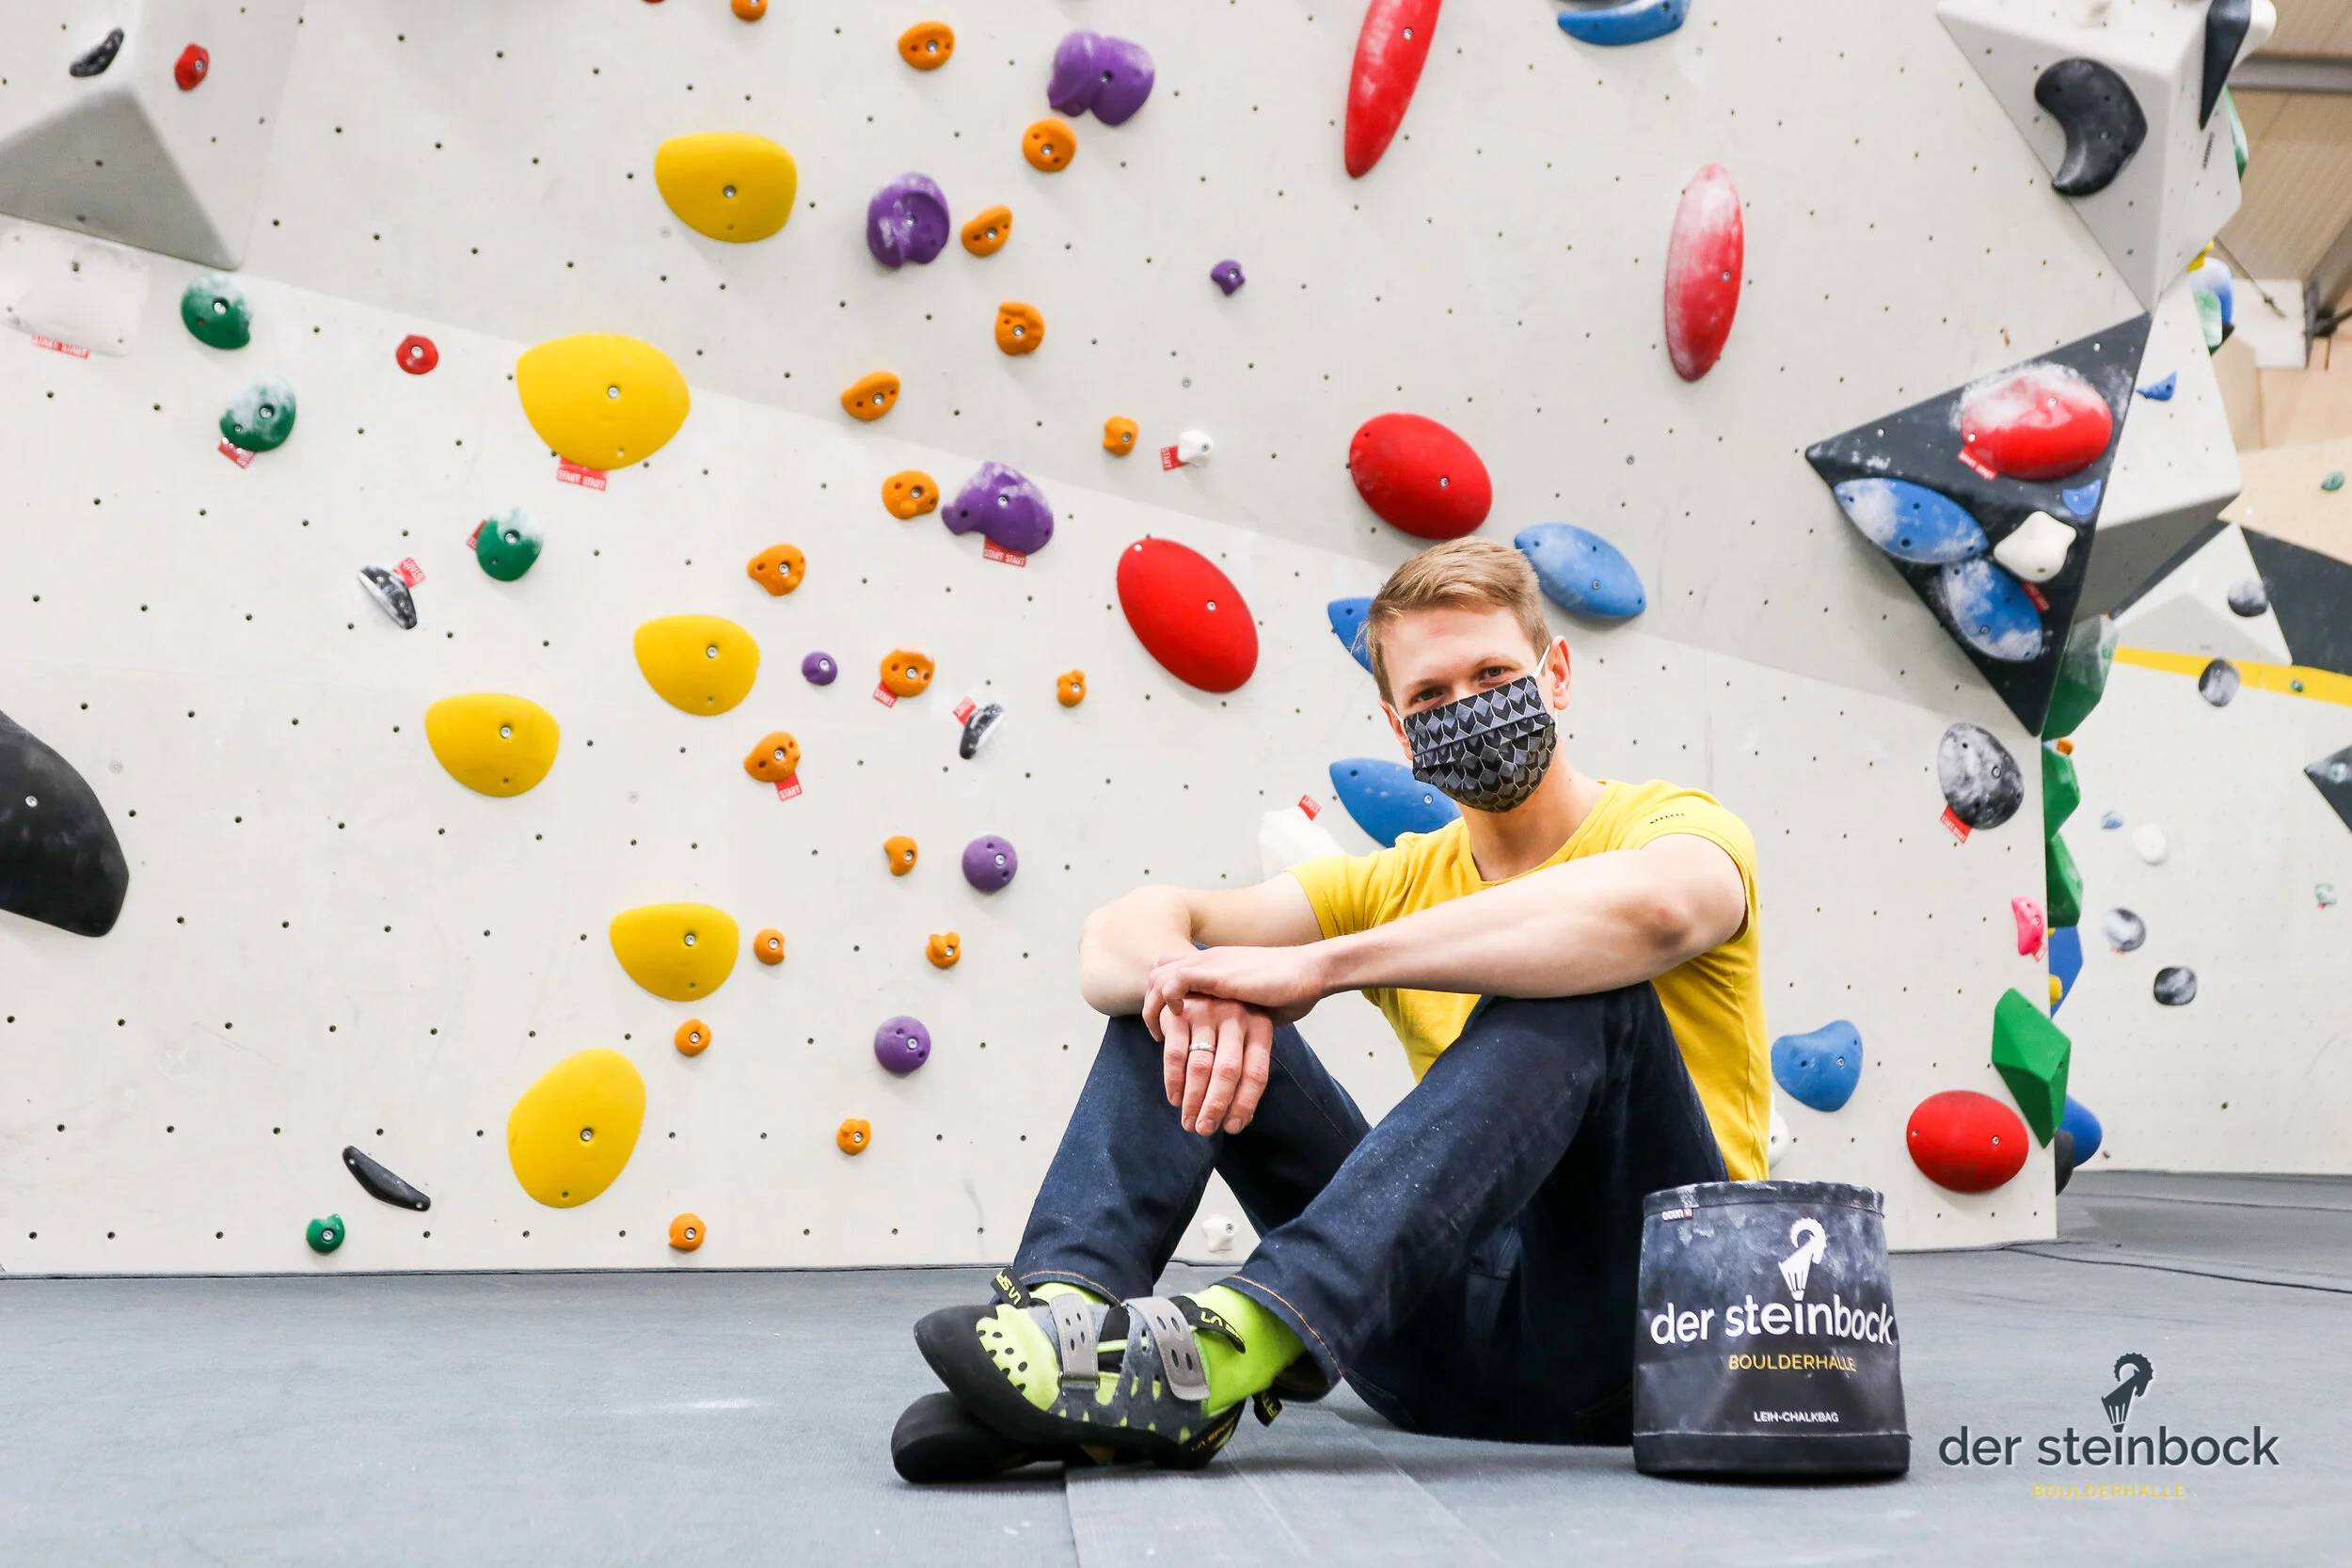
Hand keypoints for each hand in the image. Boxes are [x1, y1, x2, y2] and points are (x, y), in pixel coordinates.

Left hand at [1143, 945, 1329, 1029]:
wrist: (1311, 971)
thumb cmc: (1290, 989)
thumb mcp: (1254, 1000)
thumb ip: (1236, 1011)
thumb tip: (1233, 1038)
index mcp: (1215, 964)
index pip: (1170, 968)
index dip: (1162, 996)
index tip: (1169, 1026)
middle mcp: (1207, 960)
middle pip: (1157, 970)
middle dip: (1151, 1004)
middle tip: (1160, 1035)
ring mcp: (1210, 964)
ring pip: (1159, 976)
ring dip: (1154, 1007)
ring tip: (1164, 1034)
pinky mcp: (1217, 974)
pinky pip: (1175, 981)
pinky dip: (1168, 999)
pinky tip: (1180, 1018)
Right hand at [1153, 995, 1274, 1136]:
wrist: (1196, 981)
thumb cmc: (1225, 1022)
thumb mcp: (1244, 1037)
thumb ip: (1244, 1071)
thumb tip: (1238, 1120)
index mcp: (1260, 1025)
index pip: (1256, 1073)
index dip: (1245, 1103)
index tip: (1233, 1128)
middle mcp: (1237, 1016)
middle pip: (1228, 1072)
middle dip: (1215, 1106)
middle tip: (1205, 1129)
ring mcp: (1208, 1012)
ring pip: (1200, 1066)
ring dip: (1193, 1099)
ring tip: (1189, 1122)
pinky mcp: (1180, 1012)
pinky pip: (1175, 1053)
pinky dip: (1174, 1080)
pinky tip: (1175, 1098)